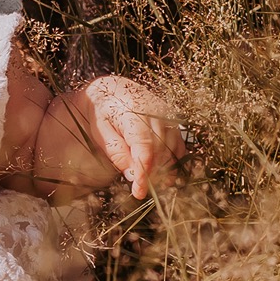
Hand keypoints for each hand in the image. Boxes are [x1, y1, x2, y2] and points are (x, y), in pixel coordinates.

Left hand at [78, 76, 186, 200]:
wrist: (114, 89)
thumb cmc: (104, 111)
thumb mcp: (100, 130)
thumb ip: (115, 151)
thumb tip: (132, 174)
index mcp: (133, 112)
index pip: (144, 147)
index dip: (144, 172)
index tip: (139, 191)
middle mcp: (155, 111)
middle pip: (160, 150)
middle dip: (152, 174)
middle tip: (141, 189)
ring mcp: (167, 115)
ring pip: (172, 148)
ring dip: (164, 170)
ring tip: (152, 184)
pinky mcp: (173, 120)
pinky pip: (179, 144)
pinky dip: (174, 161)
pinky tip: (165, 175)